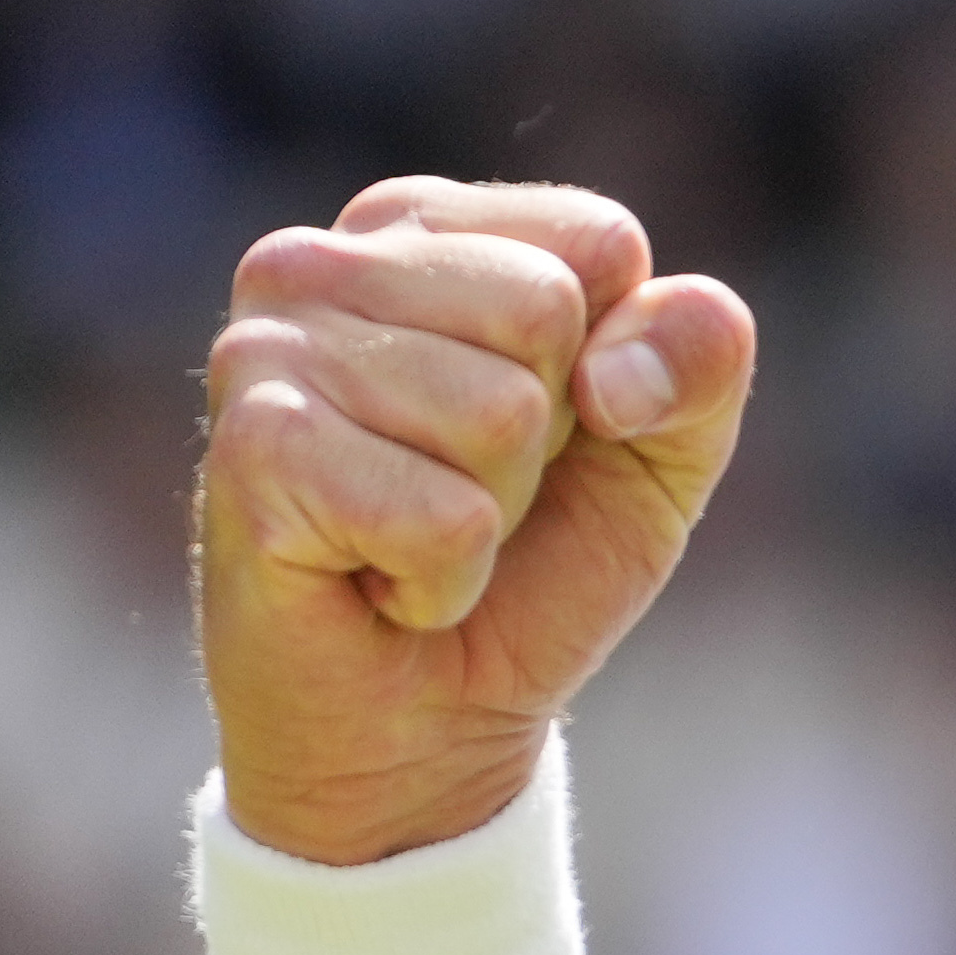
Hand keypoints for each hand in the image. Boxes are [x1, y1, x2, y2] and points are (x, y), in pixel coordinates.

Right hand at [200, 179, 757, 865]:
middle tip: (465, 493)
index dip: (612, 368)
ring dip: (488, 516)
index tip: (545, 432)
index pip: (597, 241)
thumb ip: (701, 356)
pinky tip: (376, 582)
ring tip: (413, 535)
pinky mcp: (254, 451)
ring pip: (498, 414)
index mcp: (421, 225)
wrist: (425, 729)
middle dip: (543, 441)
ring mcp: (267, 348)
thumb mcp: (664, 449)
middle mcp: (320, 259)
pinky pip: (444, 517)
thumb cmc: (536, 563)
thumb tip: (621, 368)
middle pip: (546, 311)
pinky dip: (443, 581)